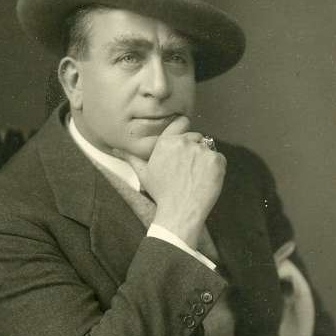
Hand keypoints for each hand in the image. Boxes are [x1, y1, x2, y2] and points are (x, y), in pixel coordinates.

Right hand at [114, 115, 225, 248]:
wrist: (180, 212)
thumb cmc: (162, 194)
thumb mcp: (144, 174)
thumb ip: (132, 158)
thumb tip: (117, 149)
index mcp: (166, 142)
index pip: (181, 122)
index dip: (185, 134)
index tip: (186, 145)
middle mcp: (184, 142)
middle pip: (196, 137)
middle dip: (194, 150)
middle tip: (188, 171)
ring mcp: (202, 151)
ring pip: (207, 148)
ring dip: (204, 159)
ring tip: (196, 177)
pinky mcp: (216, 160)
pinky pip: (219, 159)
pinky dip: (215, 168)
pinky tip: (205, 180)